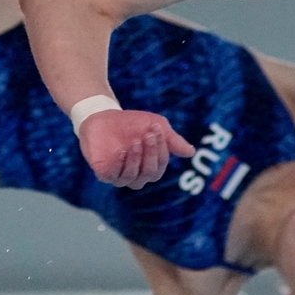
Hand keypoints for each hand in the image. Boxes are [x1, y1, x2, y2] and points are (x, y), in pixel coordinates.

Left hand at [78, 109, 193, 188]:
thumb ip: (172, 140)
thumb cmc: (132, 124)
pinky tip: (121, 151)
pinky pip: (113, 176)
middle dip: (151, 153)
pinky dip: (119, 164)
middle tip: (147, 135)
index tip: (155, 129)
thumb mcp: (156, 126)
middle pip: (150, 174)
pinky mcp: (103, 174)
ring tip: (135, 141)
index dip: (160, 149)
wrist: (104, 116)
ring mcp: (119, 176)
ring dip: (136, 158)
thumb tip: (191, 153)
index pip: (160, 165)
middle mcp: (136, 175)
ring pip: (134, 178)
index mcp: (150, 166)